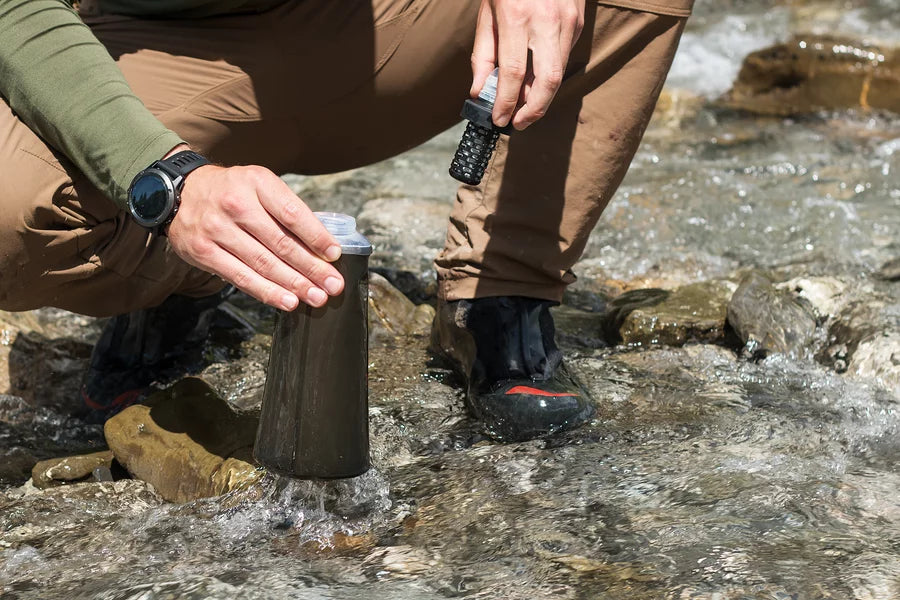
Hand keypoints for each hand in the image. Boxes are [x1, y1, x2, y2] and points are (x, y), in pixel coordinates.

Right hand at [167, 160, 343, 311]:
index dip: (316, 236)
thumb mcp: (259, 185)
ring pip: (263, 264)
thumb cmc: (233, 191)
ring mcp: (217, 229)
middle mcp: (236, 204)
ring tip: (316, 297)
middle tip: (333, 285)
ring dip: (294, 284)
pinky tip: (288, 301)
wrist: (180, 192)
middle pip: (281, 243)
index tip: (335, 254)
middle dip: (312, 268)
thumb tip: (322, 246)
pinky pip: (241, 277)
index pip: (292, 213)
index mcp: (257, 182)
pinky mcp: (204, 252)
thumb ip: (286, 210)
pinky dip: (268, 292)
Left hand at [470, 0, 583, 129]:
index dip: (507, 103)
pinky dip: (548, 75)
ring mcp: (568, 22)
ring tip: (523, 106)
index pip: (514, 73)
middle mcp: (547, 21)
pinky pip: (562, 58)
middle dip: (534, 111)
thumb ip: (484, 55)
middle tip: (518, 123)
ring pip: (559, 74)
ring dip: (541, 97)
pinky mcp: (578, 23)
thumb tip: (480, 92)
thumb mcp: (487, 13)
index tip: (499, 120)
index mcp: (517, 18)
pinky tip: (535, 79)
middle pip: (548, 82)